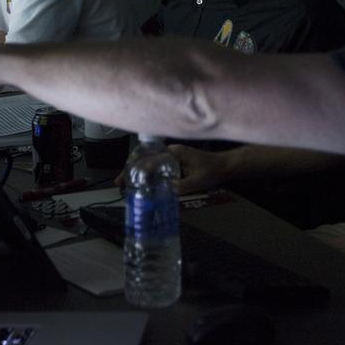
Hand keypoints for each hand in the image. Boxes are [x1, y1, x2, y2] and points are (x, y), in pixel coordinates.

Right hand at [112, 143, 230, 192]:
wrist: (224, 166)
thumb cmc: (212, 172)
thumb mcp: (197, 181)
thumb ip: (180, 187)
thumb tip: (162, 194)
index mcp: (174, 153)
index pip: (150, 160)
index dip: (136, 170)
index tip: (124, 179)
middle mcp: (171, 151)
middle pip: (146, 158)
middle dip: (132, 169)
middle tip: (120, 183)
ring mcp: (172, 154)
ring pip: (150, 160)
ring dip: (138, 170)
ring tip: (126, 183)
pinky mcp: (175, 159)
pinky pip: (157, 163)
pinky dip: (147, 171)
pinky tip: (142, 181)